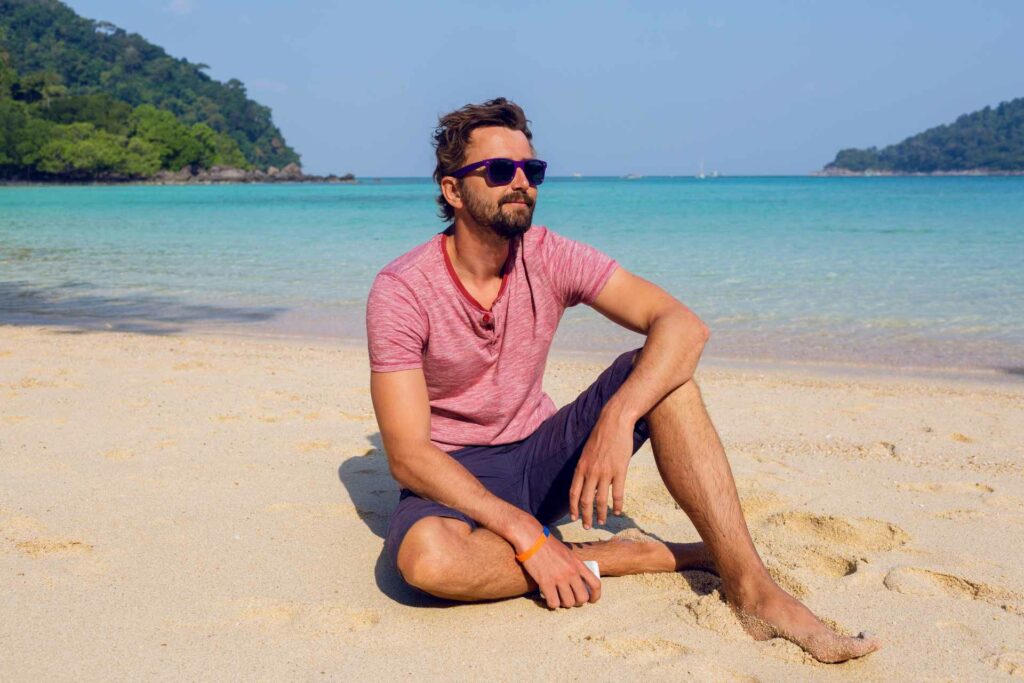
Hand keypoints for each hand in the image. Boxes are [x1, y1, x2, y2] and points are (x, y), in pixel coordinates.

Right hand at [521, 533, 601, 608]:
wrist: (531, 538)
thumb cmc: (547, 544)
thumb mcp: (567, 553)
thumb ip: (574, 566)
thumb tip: (577, 580)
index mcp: (578, 564)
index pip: (595, 584)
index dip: (595, 596)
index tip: (591, 600)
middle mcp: (571, 572)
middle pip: (582, 598)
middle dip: (577, 602)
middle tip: (568, 599)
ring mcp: (559, 578)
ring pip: (569, 603)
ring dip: (563, 604)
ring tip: (557, 598)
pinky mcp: (546, 582)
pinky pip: (554, 603)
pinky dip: (552, 604)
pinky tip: (548, 598)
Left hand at [568, 411, 633, 528]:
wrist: (614, 422)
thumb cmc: (601, 435)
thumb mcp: (587, 451)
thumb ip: (585, 467)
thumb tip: (585, 482)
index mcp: (581, 467)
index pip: (573, 492)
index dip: (573, 507)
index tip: (574, 517)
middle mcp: (591, 472)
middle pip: (585, 500)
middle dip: (585, 516)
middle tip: (587, 526)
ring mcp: (605, 472)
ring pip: (601, 500)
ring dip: (600, 513)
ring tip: (601, 522)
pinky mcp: (619, 470)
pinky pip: (617, 493)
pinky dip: (617, 505)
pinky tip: (617, 512)